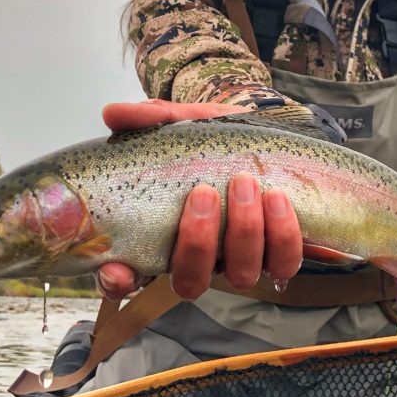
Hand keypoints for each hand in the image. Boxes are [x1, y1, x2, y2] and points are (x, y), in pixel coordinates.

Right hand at [94, 100, 302, 301]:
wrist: (263, 130)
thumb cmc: (212, 137)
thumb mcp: (180, 122)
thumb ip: (147, 119)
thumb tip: (113, 113)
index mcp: (162, 237)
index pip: (128, 278)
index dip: (120, 283)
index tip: (118, 268)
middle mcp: (199, 259)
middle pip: (190, 281)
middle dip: (197, 241)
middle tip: (204, 191)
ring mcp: (239, 259)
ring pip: (239, 275)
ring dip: (243, 232)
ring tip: (244, 182)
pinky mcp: (279, 252)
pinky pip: (283, 263)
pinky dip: (282, 234)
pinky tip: (277, 197)